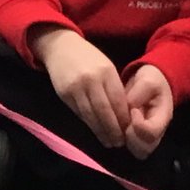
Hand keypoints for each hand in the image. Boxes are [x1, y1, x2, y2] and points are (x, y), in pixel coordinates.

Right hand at [29, 26, 129, 148]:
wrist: (60, 46)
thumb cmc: (87, 57)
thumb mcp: (106, 66)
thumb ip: (114, 87)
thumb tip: (123, 114)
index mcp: (106, 72)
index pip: (118, 101)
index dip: (124, 119)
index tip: (130, 131)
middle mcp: (90, 80)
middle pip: (105, 111)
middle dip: (113, 129)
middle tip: (120, 143)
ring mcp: (75, 87)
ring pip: (90, 115)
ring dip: (101, 131)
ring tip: (109, 142)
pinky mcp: (63, 93)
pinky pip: (78, 112)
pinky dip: (88, 123)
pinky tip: (94, 130)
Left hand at [123, 64, 173, 159]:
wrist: (152, 83)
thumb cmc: (151, 81)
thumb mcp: (148, 80)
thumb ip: (139, 93)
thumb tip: (129, 106)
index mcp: (163, 117)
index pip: (152, 132)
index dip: (138, 124)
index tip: (132, 109)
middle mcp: (157, 131)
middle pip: (145, 149)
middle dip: (130, 138)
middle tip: (122, 121)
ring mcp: (147, 136)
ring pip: (137, 151)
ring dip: (124, 141)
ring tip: (118, 124)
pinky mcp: (137, 136)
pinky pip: (129, 147)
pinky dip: (120, 140)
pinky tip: (115, 126)